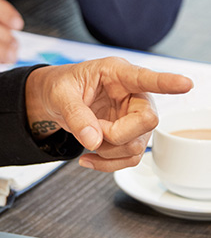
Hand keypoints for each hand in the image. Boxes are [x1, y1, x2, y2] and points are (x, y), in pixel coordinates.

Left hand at [25, 58, 192, 171]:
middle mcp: (132, 95)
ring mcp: (133, 118)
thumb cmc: (61, 86)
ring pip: (137, 145)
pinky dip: (107, 164)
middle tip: (92, 130)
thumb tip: (93, 140)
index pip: (145, 78)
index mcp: (116, 73)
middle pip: (147, 120)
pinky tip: (87, 158)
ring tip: (86, 138)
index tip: (185, 83)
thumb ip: (75, 114)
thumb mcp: (60, 95)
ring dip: (108, 151)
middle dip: (117, 134)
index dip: (166, 82)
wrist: (53, 99)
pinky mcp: (128, 136)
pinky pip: (129, 158)